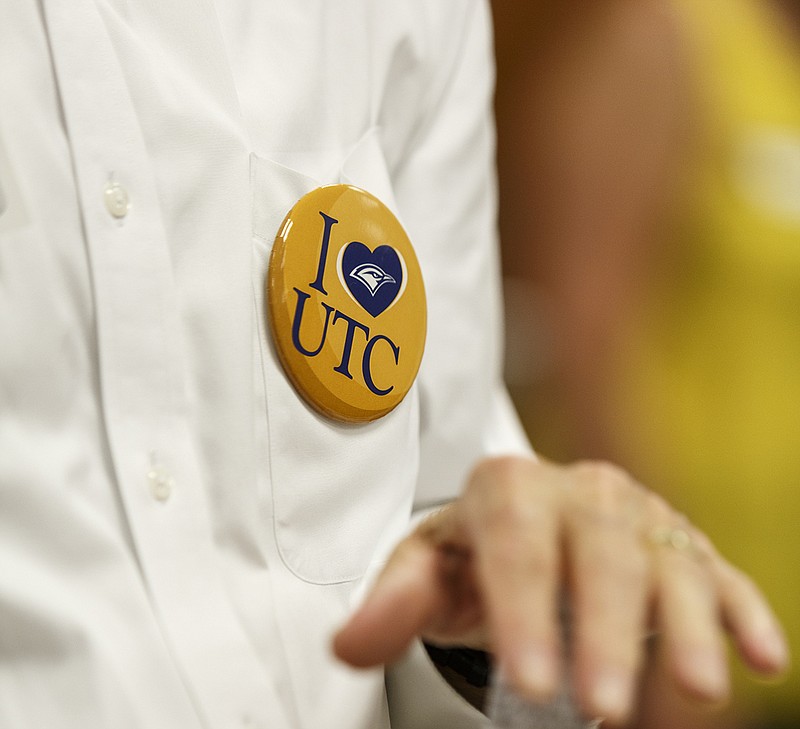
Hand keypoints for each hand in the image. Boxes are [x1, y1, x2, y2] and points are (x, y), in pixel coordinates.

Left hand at [333, 456, 788, 725]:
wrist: (525, 527)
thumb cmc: (472, 554)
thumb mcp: (426, 569)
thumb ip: (392, 601)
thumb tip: (346, 646)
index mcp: (507, 487)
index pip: (514, 542)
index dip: (522, 608)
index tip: (529, 682)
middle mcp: (578, 488)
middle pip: (597, 549)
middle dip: (604, 629)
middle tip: (603, 707)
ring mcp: (636, 512)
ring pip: (666, 557)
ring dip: (685, 624)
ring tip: (698, 690)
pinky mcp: (680, 540)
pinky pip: (717, 568)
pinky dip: (740, 609)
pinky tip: (761, 656)